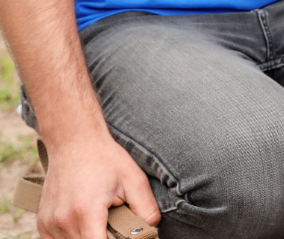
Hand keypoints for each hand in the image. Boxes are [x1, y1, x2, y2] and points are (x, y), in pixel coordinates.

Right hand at [37, 137, 159, 238]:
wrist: (74, 141)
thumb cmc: (105, 158)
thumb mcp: (133, 179)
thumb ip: (145, 207)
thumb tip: (152, 229)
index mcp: (87, 212)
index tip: (121, 235)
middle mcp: (64, 221)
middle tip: (113, 223)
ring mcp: (49, 224)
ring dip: (87, 238)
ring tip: (99, 219)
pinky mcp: (42, 224)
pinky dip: (72, 237)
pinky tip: (84, 223)